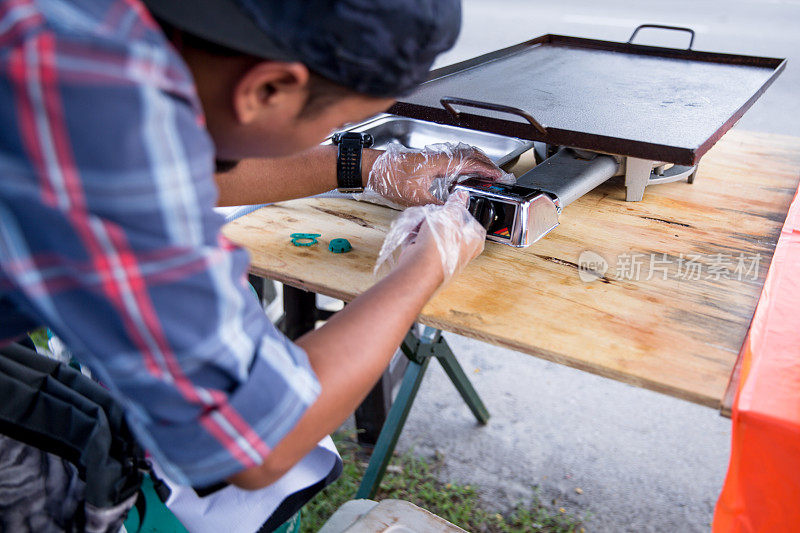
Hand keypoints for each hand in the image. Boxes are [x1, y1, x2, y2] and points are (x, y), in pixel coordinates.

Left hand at [364, 142, 512, 207]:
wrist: (373, 168)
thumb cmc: (391, 177)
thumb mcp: (416, 198)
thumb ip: (437, 206)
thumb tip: (453, 213)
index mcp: (440, 162)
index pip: (471, 163)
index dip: (488, 170)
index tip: (499, 177)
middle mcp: (440, 157)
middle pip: (471, 156)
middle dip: (487, 165)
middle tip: (498, 176)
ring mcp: (435, 158)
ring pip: (463, 157)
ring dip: (477, 165)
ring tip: (486, 176)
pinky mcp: (429, 162)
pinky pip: (454, 162)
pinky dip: (465, 167)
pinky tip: (464, 178)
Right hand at [375, 191, 485, 284]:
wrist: (420, 266)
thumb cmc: (441, 246)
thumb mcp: (450, 215)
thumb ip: (456, 203)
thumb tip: (462, 195)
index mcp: (474, 241)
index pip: (469, 220)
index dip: (458, 211)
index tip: (450, 206)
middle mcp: (460, 250)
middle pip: (449, 225)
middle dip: (438, 218)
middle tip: (434, 214)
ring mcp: (443, 254)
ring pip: (434, 232)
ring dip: (425, 225)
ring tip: (423, 223)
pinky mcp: (427, 257)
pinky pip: (421, 240)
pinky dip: (416, 235)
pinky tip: (415, 232)